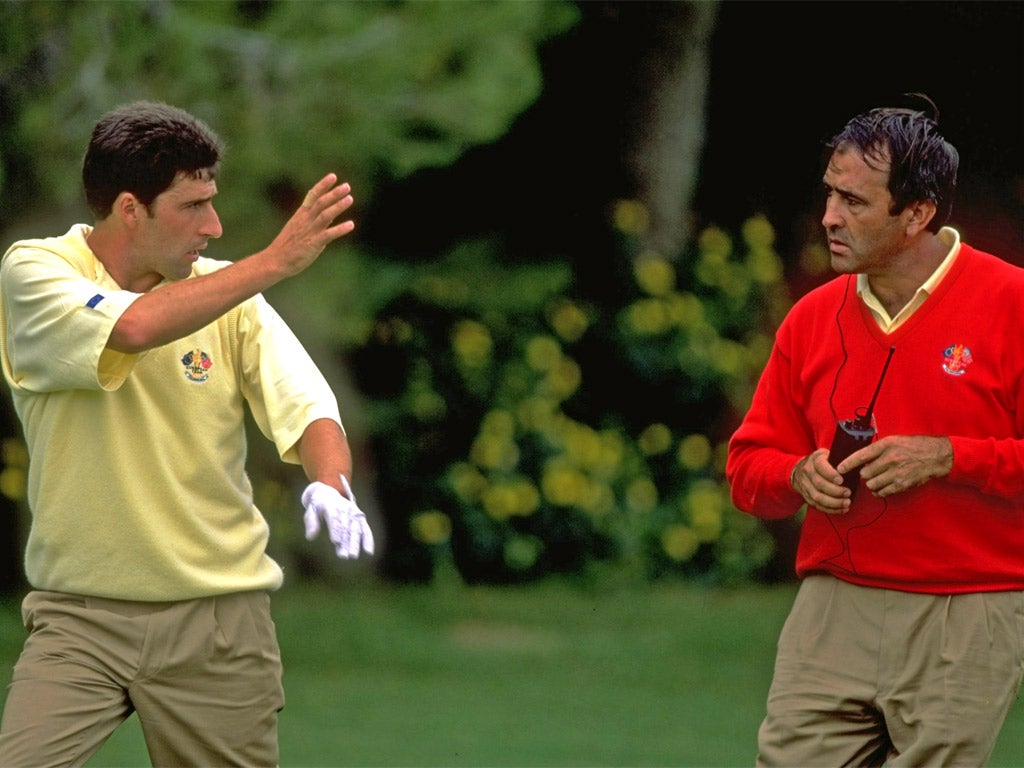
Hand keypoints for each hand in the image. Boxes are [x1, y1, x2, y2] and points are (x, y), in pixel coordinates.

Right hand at [265, 174, 354, 276]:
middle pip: (321, 203)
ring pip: (325, 215)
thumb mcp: (298, 227)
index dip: (323, 185)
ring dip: (338, 206)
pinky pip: (329, 234)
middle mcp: (306, 220)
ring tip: (350, 199)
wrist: (275, 260)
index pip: (313, 196)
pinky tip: (351, 225)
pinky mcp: (314, 243)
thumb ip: (314, 220)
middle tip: (347, 186)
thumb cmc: (288, 245)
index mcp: (301, 215)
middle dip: (334, 193)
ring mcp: (310, 231)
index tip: (333, 176)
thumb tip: (330, 214)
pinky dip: (340, 229)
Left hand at [301, 475, 374, 558]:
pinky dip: (368, 540)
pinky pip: (365, 529)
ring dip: (355, 543)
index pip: (334, 517)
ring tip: (353, 556)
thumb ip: (311, 523)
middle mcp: (344, 508)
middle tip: (344, 556)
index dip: (335, 529)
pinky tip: (369, 552)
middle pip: (346, 526)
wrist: (328, 493)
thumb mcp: (310, 511)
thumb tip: (310, 537)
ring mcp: (354, 512)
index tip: (335, 542)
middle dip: (345, 541)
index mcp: (330, 505)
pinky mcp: (360, 517)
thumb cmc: (317, 506)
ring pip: (356, 529)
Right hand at [790, 448, 850, 513]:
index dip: (830, 474)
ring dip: (833, 502)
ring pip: (817, 497)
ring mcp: (805, 485)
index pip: (820, 466)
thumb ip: (840, 459)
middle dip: (835, 491)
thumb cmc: (821, 462)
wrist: (800, 470)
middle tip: (848, 493)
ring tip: (847, 503)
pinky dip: (830, 509)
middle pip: (819, 484)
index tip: (841, 480)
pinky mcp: (806, 496)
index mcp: (815, 460)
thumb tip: (857, 465)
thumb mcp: (828, 455)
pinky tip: (842, 509)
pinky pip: (817, 505)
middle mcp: (807, 472)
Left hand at [838, 435, 952, 497]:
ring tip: (878, 478)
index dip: (848, 463)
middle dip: (865, 474)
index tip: (839, 469)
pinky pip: (882, 492)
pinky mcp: (902, 484)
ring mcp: (896, 473)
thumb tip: (861, 459)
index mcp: (886, 445)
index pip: (861, 455)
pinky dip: (879, 491)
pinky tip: (883, 486)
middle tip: (869, 472)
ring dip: (872, 483)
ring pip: (872, 484)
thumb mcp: (894, 440)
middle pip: (865, 473)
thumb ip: (877, 449)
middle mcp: (890, 459)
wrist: (935, 456)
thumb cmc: (913, 446)